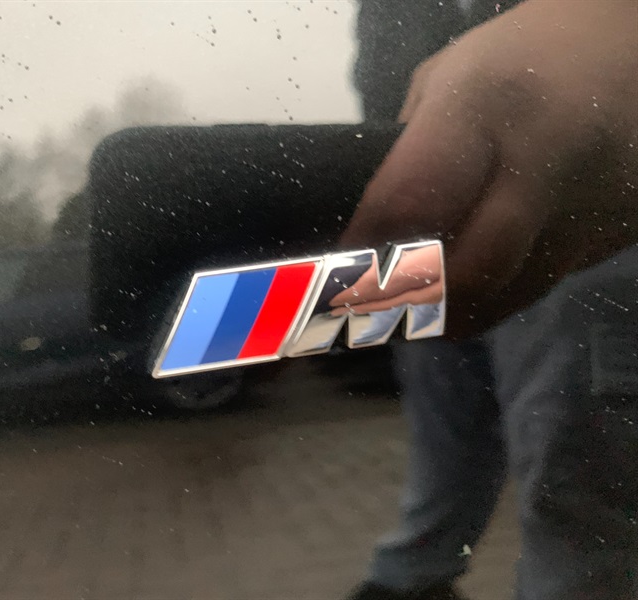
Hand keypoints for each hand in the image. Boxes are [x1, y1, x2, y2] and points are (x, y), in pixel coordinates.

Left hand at [340, 0, 637, 336]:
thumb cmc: (526, 53)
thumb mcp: (447, 80)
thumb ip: (410, 157)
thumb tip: (372, 234)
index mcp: (486, 109)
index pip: (408, 206)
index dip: (362, 255)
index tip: (327, 281)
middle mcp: (543, 168)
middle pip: (464, 276)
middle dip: (402, 305)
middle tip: (359, 314)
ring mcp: (587, 212)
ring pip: (500, 300)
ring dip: (441, 315)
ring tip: (399, 308)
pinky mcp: (610, 240)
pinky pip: (532, 289)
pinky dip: (487, 298)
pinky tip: (460, 284)